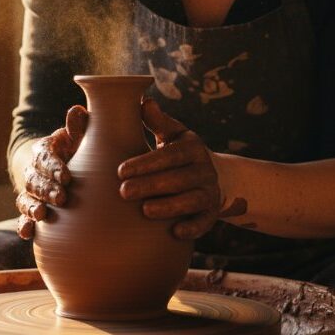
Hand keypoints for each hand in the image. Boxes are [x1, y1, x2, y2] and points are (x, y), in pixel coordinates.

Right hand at [15, 105, 87, 239]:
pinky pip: (23, 217)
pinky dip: (23, 225)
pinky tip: (27, 233)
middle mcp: (33, 170)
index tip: (66, 176)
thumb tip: (77, 111)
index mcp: (44, 150)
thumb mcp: (77, 137)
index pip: (45, 157)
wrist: (61, 167)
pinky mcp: (30, 208)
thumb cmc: (75, 149)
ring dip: (33, 206)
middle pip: (34, 179)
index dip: (53, 167)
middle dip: (46, 189)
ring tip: (42, 214)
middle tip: (62, 198)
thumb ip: (78, 127)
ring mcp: (30, 191)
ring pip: (26, 198)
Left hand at [117, 98, 220, 239]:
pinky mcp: (212, 214)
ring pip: (192, 200)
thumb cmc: (179, 153)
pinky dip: (192, 228)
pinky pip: (204, 222)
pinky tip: (175, 232)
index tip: (121, 170)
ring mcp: (210, 192)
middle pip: (178, 179)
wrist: (213, 176)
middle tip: (123, 192)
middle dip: (150, 185)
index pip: (169, 155)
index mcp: (193, 147)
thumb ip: (157, 121)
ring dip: (169, 207)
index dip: (146, 163)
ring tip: (144, 210)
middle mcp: (205, 169)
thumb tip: (143, 102)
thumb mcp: (172, 134)